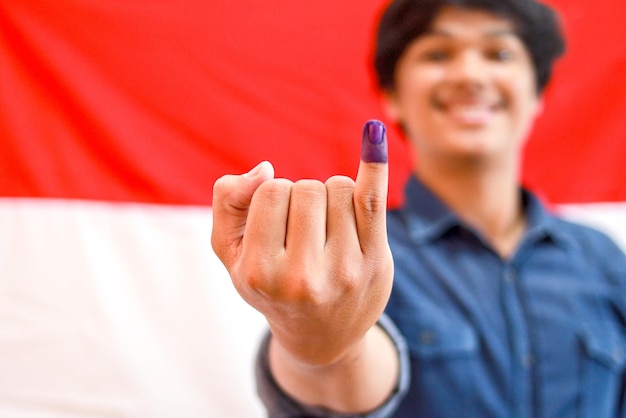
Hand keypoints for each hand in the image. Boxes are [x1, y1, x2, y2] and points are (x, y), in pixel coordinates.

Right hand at [211, 120, 392, 365]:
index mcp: (260, 272)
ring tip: (326, 231)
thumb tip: (266, 169)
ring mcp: (344, 270)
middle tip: (304, 232)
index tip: (278, 223)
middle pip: (308, 188)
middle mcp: (302, 277)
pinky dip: (374, 163)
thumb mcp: (230, 251)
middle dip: (303, 198)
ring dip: (331, 198)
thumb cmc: (269, 285)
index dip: (274, 196)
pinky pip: (374, 199)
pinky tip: (373, 132)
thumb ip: (228, 202)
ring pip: (340, 187)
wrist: (320, 335)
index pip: (271, 191)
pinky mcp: (374, 261)